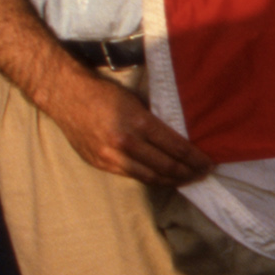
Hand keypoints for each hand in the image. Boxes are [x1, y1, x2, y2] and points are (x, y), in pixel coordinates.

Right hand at [40, 69, 213, 185]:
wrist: (67, 96)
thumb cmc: (105, 93)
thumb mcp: (136, 101)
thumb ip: (154, 121)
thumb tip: (179, 136)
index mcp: (139, 122)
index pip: (176, 147)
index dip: (195, 159)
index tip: (208, 163)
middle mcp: (126, 142)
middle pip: (166, 165)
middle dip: (188, 172)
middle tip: (203, 174)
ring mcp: (111, 156)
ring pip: (150, 176)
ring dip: (172, 180)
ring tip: (187, 180)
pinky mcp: (101, 163)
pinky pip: (132, 176)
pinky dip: (151, 179)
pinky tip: (163, 178)